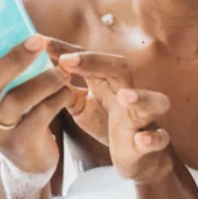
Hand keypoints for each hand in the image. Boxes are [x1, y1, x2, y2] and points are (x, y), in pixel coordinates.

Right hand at [0, 13, 72, 174]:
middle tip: (38, 40)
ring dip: (44, 80)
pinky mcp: (19, 145)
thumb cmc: (19, 112)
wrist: (29, 161)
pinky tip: (69, 90)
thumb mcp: (5, 89)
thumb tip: (16, 21)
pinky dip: (57, 99)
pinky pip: (40, 116)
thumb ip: (4, 64)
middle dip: (13, 58)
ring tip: (64, 69)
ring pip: (17, 99)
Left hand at [51, 46, 173, 183]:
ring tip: (125, 97)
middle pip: (119, 68)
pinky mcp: (151, 142)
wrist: (136, 156)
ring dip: (140, 98)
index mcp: (108, 81)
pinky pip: (158, 138)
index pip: (88, 59)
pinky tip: (140, 140)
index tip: (41, 42)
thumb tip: (38, 70)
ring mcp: (143, 117)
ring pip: (153, 101)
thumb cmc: (107, 122)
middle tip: (67, 60)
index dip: (66, 50)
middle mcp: (128, 93)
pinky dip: (152, 139)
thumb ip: (64, 89)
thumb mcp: (81, 105)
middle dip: (95, 62)